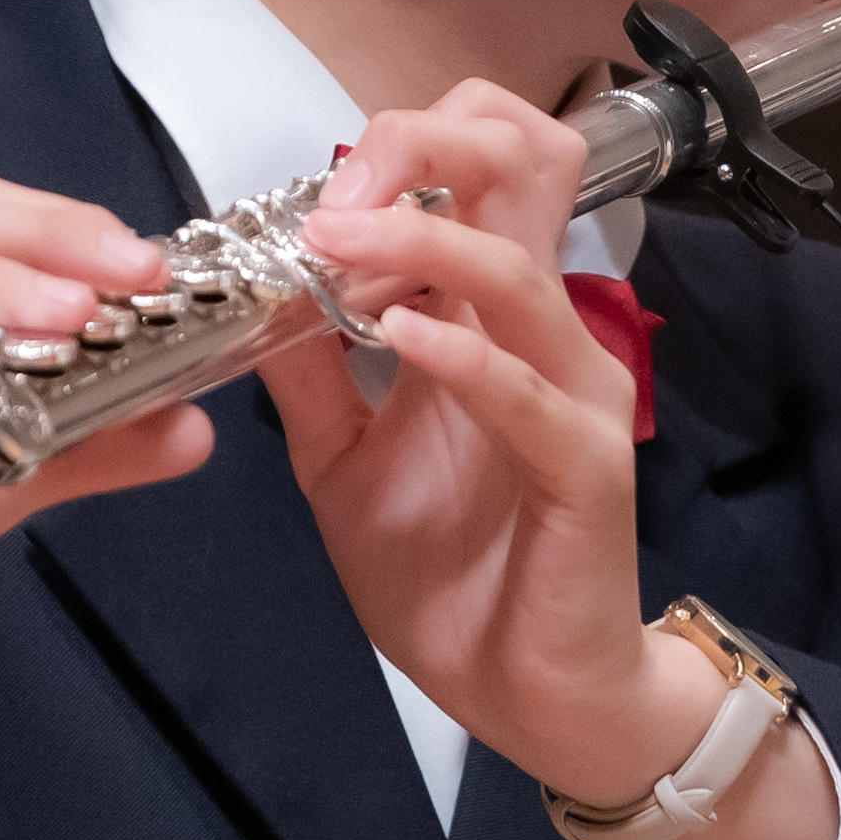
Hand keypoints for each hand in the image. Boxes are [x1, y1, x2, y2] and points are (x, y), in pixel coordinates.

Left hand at [261, 86, 840, 839]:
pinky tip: (394, 335)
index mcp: (492, 314)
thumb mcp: (342, 462)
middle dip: (420, 145)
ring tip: (331, 247)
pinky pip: (526, 390)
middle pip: (522, 163)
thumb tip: (253, 293)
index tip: (310, 198)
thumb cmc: (453, 577)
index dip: (399, 146)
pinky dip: (459, 350)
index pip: (483, 161)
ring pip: (514, 268)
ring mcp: (575, 393)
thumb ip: (310, 375)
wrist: (526, 695)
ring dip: (417, 239)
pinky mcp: (587, 466)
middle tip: (331, 190)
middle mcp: (547, 330)